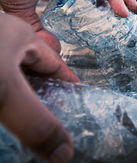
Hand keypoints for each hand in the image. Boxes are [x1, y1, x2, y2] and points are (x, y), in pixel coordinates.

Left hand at [0, 13, 78, 161]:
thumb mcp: (5, 91)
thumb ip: (36, 122)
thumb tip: (65, 152)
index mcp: (20, 35)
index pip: (55, 65)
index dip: (68, 85)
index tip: (79, 103)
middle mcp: (4, 38)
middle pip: (32, 72)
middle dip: (43, 94)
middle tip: (53, 118)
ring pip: (11, 77)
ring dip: (19, 97)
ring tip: (26, 118)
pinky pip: (1, 77)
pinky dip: (6, 98)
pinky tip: (6, 110)